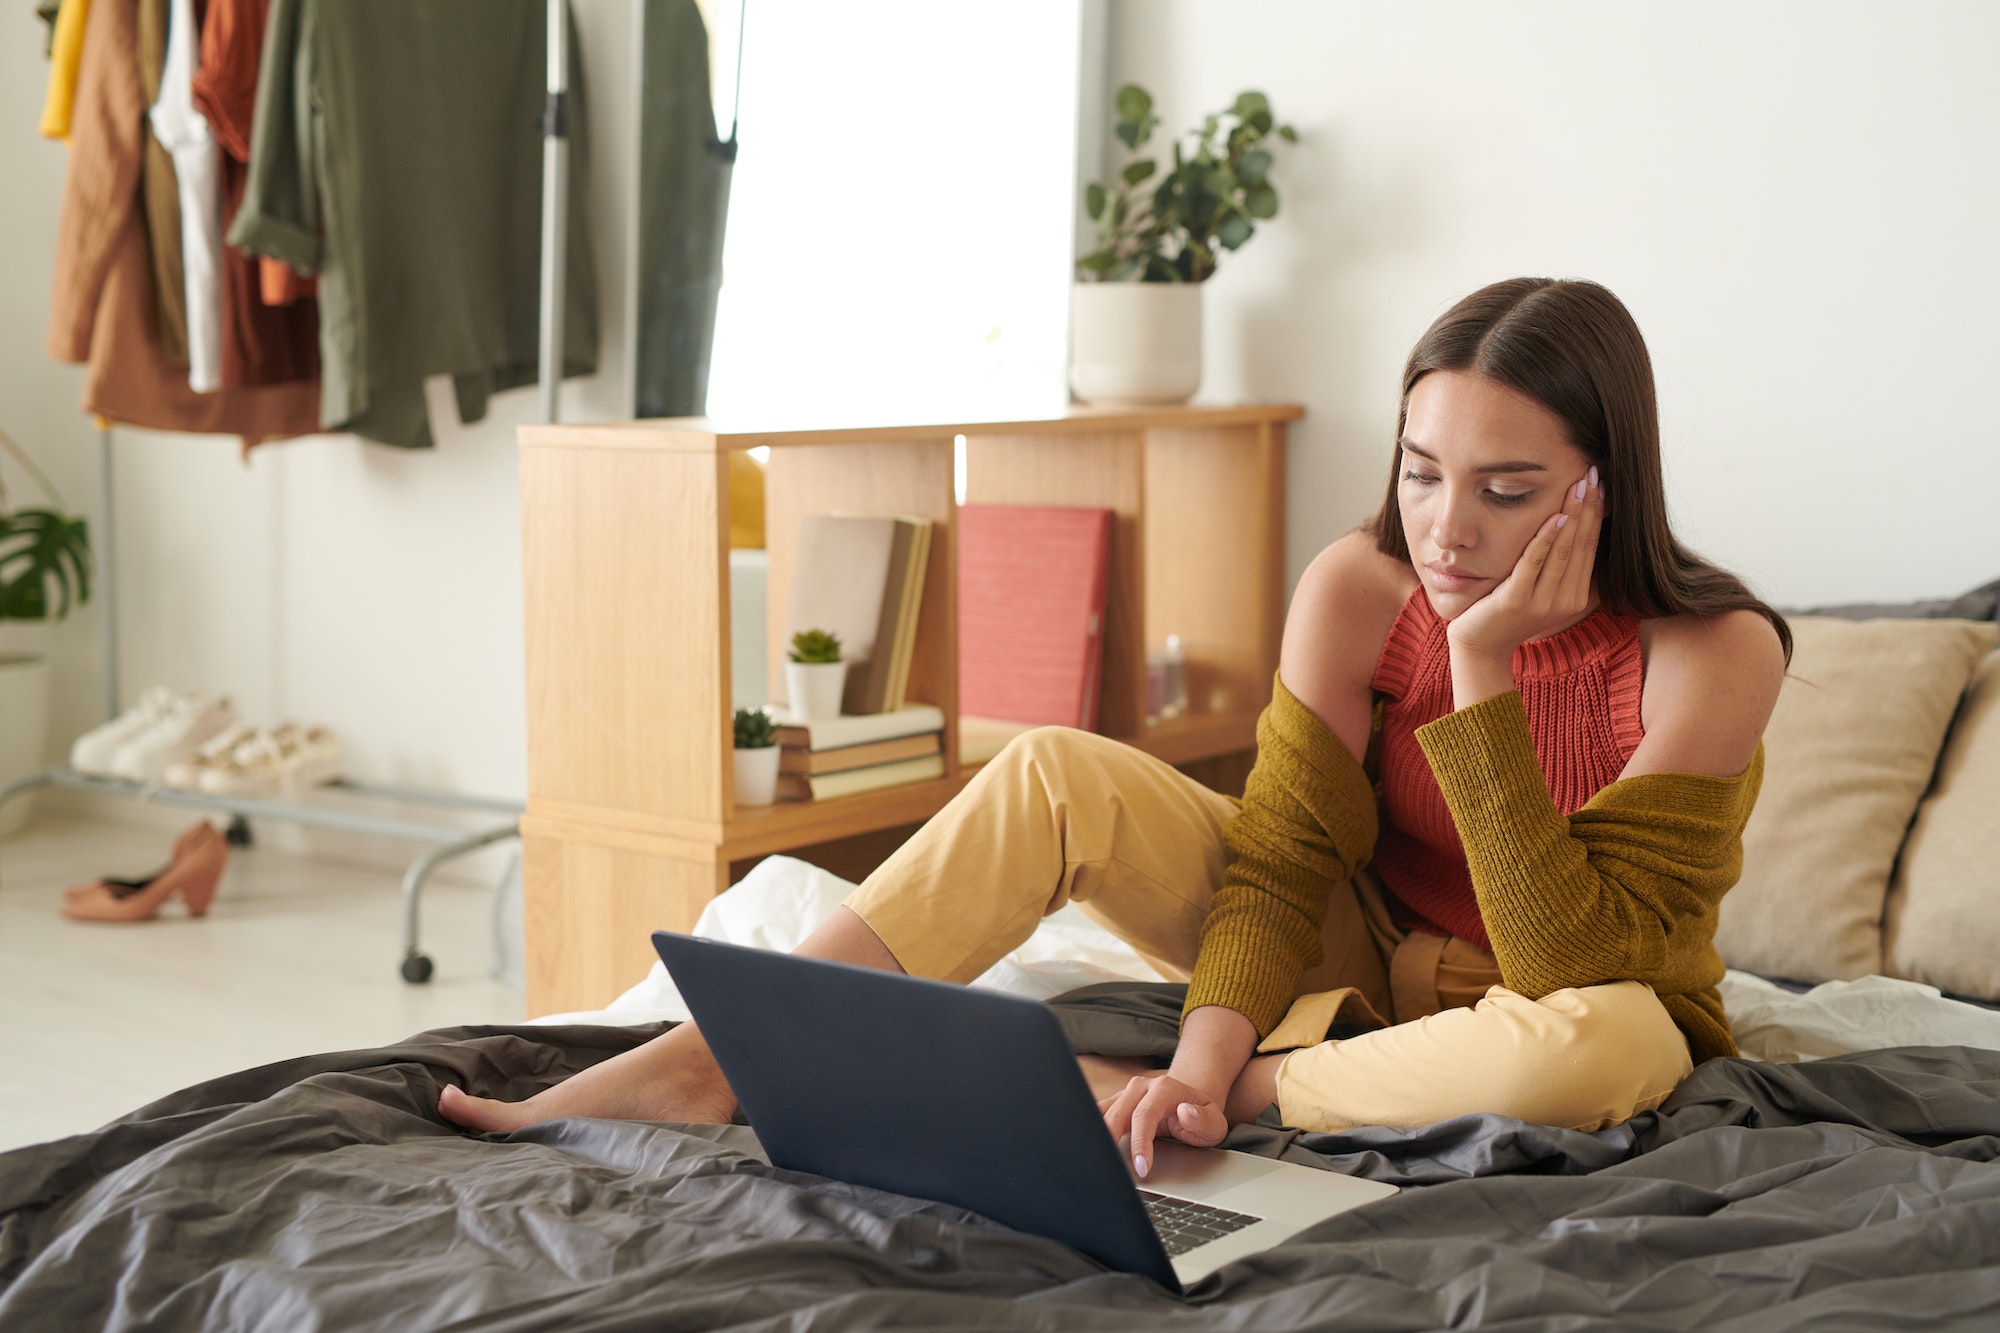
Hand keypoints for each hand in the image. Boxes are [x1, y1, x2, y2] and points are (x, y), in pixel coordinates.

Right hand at [1098, 1072, 1227, 1178]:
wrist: (1191, 1103)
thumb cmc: (1202, 1117)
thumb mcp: (1215, 1122)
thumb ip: (1204, 1120)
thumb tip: (1185, 1112)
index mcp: (1164, 1088)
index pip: (1144, 1116)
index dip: (1140, 1143)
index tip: (1141, 1168)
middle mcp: (1141, 1086)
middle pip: (1117, 1113)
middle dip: (1110, 1142)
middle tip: (1110, 1170)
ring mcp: (1126, 1094)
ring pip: (1102, 1112)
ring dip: (1096, 1135)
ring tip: (1092, 1160)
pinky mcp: (1116, 1103)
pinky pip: (1097, 1113)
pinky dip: (1091, 1129)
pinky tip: (1087, 1148)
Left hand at [1447, 465, 1604, 663]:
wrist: (1480, 648)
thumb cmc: (1506, 612)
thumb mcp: (1538, 589)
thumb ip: (1556, 566)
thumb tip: (1569, 525)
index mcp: (1575, 596)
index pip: (1589, 546)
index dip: (1596, 513)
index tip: (1600, 483)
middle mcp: (1565, 600)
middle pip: (1581, 544)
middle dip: (1589, 507)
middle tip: (1594, 473)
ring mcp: (1542, 602)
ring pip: (1563, 551)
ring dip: (1572, 515)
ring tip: (1579, 486)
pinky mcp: (1516, 601)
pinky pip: (1534, 563)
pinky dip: (1545, 539)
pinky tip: (1555, 516)